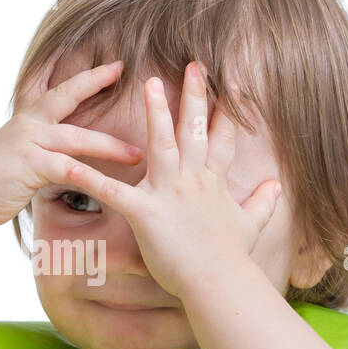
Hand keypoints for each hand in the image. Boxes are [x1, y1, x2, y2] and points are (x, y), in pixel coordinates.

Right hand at [0, 60, 142, 231]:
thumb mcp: (19, 155)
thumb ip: (42, 148)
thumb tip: (66, 154)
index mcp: (28, 119)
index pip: (60, 89)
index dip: (87, 76)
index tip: (114, 65)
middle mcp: (28, 124)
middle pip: (68, 96)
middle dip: (97, 82)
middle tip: (127, 71)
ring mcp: (27, 142)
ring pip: (76, 137)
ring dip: (109, 146)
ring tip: (136, 153)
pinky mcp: (28, 165)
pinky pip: (64, 168)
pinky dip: (85, 174)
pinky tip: (107, 181)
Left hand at [64, 62, 280, 298]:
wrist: (220, 283)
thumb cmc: (232, 258)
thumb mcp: (252, 225)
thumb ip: (263, 203)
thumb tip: (277, 186)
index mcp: (214, 182)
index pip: (223, 138)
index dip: (230, 109)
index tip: (234, 83)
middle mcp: (193, 180)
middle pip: (194, 129)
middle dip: (194, 95)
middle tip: (192, 65)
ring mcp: (169, 193)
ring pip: (161, 143)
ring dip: (155, 112)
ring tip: (149, 83)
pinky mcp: (145, 212)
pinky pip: (111, 192)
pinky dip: (89, 178)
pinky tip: (69, 163)